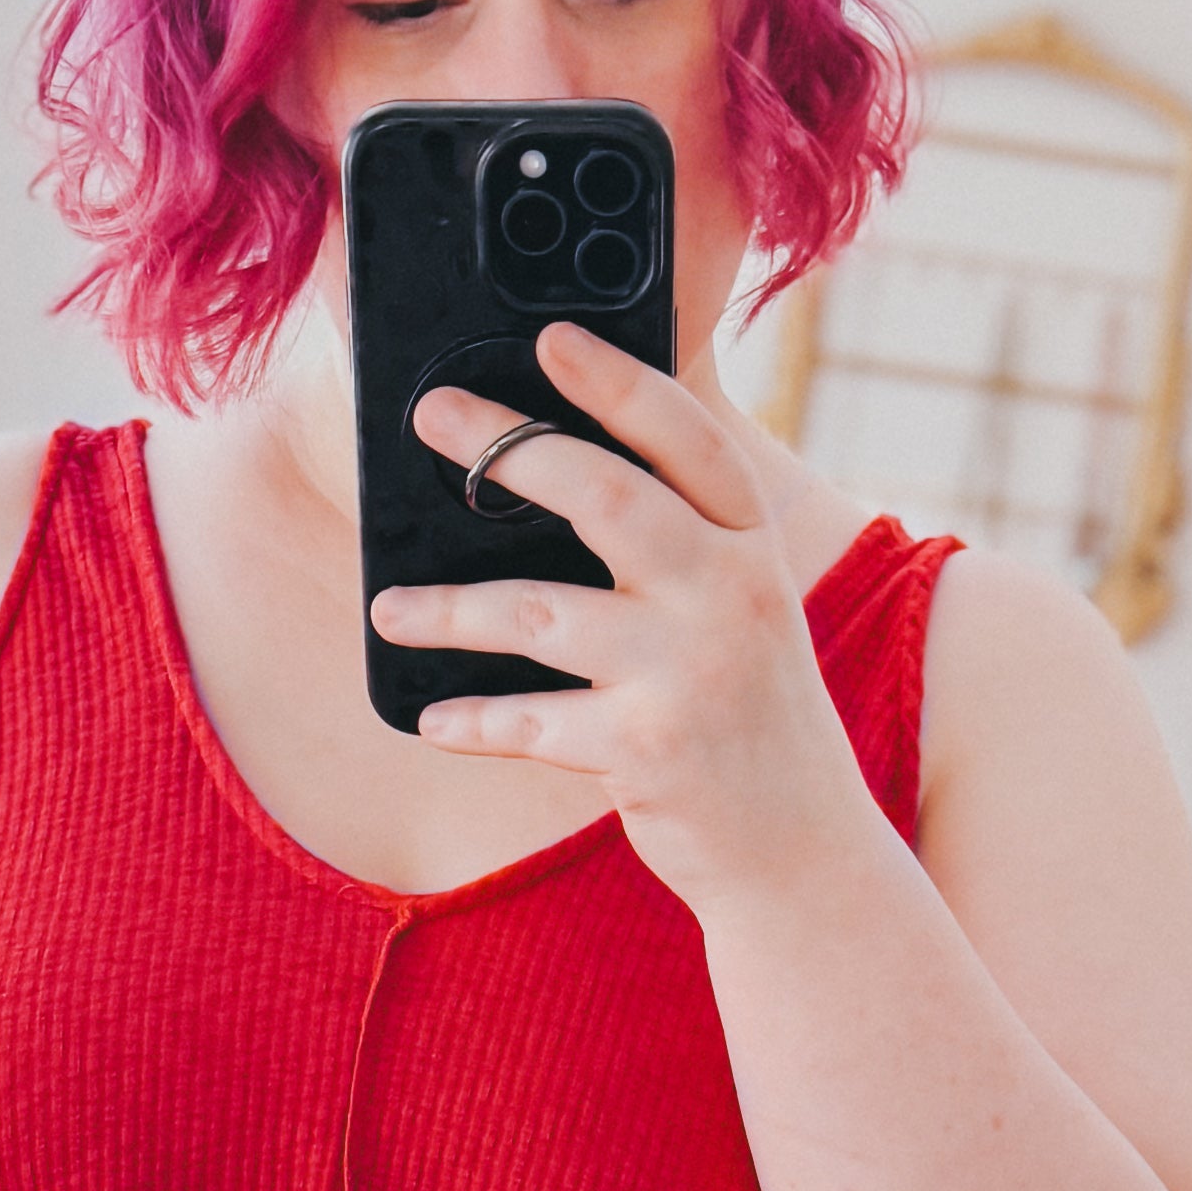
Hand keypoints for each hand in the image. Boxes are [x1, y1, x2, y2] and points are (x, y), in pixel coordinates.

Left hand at [370, 319, 871, 911]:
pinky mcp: (650, 750)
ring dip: (451, 610)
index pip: (687, 438)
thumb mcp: (741, 614)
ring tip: (387, 608)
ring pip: (541, 613)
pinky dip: (476, 721)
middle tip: (433, 416)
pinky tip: (434, 719)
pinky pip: (533, 722)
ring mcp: (690, 671)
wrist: (804, 852)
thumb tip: (549, 486)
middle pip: (606, 496)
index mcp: (751, 546)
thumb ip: (680, 550)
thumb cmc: (748, 718)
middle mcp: (731, 594)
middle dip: (508, 448)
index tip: (551, 338)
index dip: (618, 381)